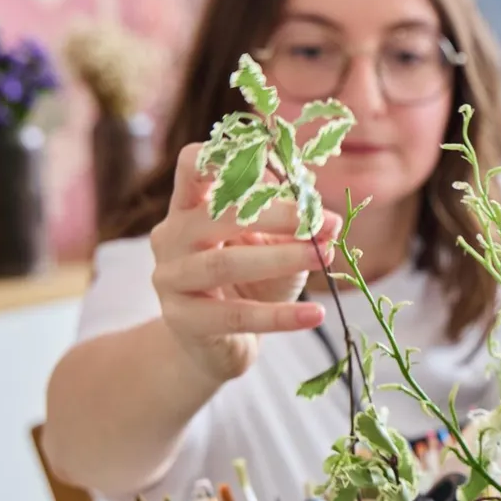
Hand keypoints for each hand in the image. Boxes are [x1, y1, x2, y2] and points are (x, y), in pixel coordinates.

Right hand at [148, 144, 335, 384]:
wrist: (219, 344)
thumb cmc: (249, 283)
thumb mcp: (273, 245)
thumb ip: (294, 226)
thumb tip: (331, 221)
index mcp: (188, 206)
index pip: (192, 164)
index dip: (228, 157)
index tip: (278, 165)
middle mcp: (171, 236)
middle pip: (217, 214)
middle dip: (277, 214)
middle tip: (324, 222)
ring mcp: (170, 278)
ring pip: (224, 264)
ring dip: (282, 258)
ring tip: (326, 257)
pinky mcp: (182, 320)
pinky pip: (236, 315)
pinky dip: (281, 316)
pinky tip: (315, 315)